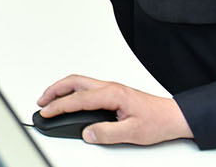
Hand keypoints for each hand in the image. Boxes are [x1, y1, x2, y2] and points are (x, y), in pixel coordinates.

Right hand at [36, 74, 191, 145]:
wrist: (173, 116)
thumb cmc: (157, 121)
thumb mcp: (132, 133)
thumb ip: (107, 133)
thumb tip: (88, 133)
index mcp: (112, 94)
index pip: (78, 98)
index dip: (59, 106)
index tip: (47, 112)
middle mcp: (109, 87)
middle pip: (73, 82)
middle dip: (53, 90)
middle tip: (42, 102)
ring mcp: (110, 88)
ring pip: (78, 82)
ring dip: (61, 89)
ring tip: (50, 100)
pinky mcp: (112, 92)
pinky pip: (85, 86)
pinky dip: (71, 91)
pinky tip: (69, 99)